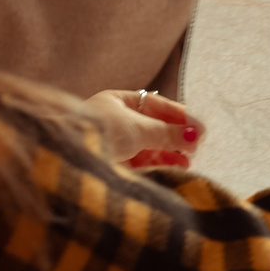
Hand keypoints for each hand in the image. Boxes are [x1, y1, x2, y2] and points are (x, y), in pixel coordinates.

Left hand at [85, 89, 202, 169]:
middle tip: (196, 145)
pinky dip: (159, 164)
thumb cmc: (102, 132)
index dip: (178, 115)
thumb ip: (169, 132)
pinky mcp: (112, 165)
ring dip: (169, 152)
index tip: (198, 127)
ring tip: (189, 160)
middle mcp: (114, 121)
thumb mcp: (140, 128)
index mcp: (116, 102)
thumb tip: (196, 134)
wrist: (71, 159)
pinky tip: (176, 168)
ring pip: (148, 146)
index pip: (154, 105)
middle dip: (175, 136)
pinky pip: (140, 162)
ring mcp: (113, 143)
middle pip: (152, 127)